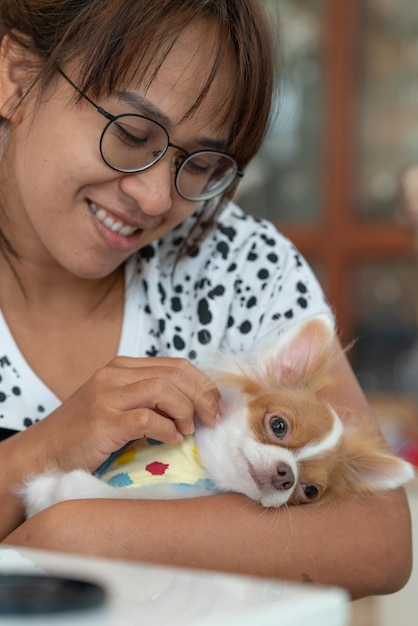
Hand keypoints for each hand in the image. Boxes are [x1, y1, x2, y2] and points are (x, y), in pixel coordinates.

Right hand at [19, 356, 221, 474]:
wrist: (41, 452)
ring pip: (163, 389)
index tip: (216, 406)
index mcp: (122, 367)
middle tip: (212, 420)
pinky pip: (147, 418)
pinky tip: (170, 440)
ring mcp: (107, 396)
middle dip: (203, 396)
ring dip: (185, 411)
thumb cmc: (83, 433)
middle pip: (175, 374)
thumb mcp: (117, 404)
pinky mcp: (102, 422)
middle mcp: (114, 375)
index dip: (203, 384)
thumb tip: (195, 405)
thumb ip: (148, 397)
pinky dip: (166, 429)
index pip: (176, 365)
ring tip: (187, 430)